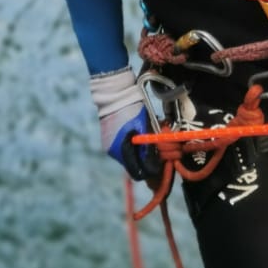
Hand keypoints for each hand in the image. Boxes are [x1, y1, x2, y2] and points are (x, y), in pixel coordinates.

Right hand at [89, 67, 161, 183]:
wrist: (114, 94)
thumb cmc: (131, 109)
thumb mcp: (144, 127)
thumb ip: (149, 146)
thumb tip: (157, 161)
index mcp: (122, 151)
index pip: (138, 173)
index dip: (151, 170)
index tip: (160, 163)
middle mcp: (113, 153)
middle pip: (133, 166)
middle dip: (145, 161)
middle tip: (156, 152)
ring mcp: (109, 147)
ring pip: (128, 157)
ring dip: (138, 153)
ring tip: (146, 141)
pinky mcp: (107, 140)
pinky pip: (122, 149)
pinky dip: (131, 146)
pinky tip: (136, 135)